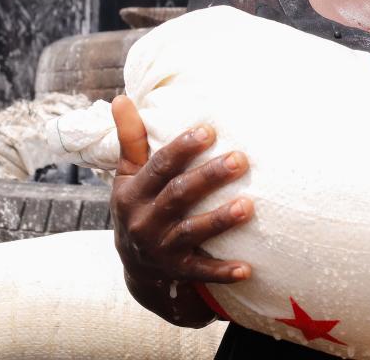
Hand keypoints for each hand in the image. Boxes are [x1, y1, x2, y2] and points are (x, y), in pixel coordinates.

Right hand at [110, 95, 252, 325]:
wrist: (135, 268)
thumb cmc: (139, 206)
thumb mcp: (128, 176)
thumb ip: (131, 139)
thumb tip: (121, 98)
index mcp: (132, 192)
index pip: (159, 166)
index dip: (183, 148)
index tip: (209, 130)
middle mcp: (144, 220)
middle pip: (178, 195)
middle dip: (209, 177)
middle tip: (240, 159)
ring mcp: (160, 248)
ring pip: (192, 232)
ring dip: (220, 219)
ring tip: (248, 206)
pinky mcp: (177, 272)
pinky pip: (201, 272)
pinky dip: (223, 272)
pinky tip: (248, 268)